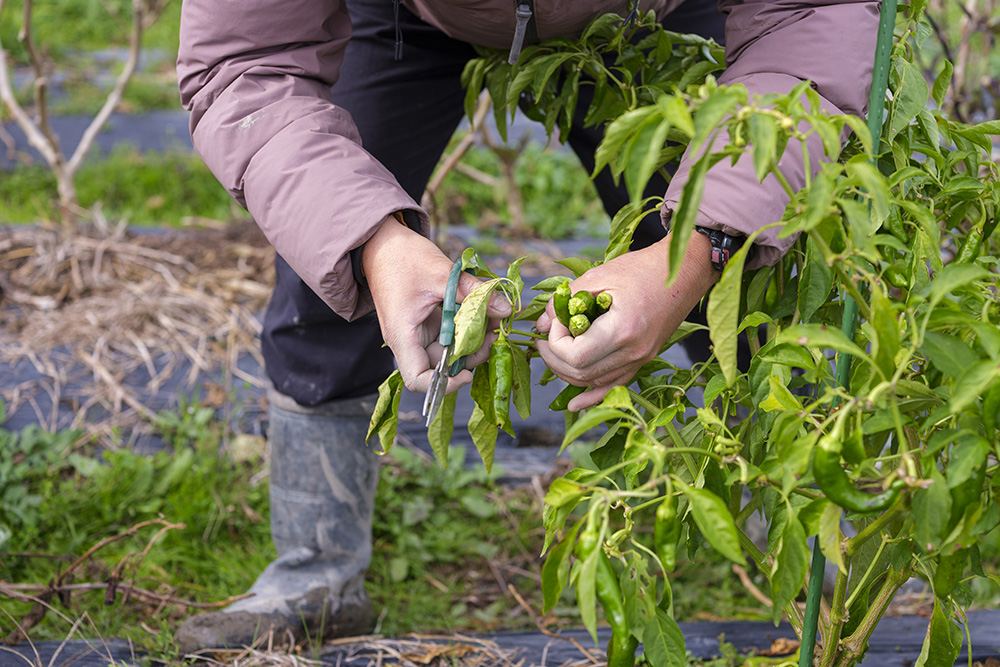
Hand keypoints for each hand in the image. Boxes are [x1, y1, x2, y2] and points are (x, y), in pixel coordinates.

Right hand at [362, 216, 511, 393]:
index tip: (468, 371)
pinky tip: (484, 313)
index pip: (418, 379)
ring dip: (473, 340)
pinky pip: (450, 333)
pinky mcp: (426, 322)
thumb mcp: (441, 273)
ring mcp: (417, 331)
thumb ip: (474, 293)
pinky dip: (467, 327)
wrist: (382, 241)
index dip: (444, 384)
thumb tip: (507, 310)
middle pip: (441, 366)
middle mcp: (408, 339)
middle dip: (470, 355)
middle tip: (494, 334)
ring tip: (493, 321)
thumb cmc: (402, 256)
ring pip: (449, 350)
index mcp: (402, 335)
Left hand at [535, 232, 717, 410]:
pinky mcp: (643, 360)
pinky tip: (574, 405)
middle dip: (554, 358)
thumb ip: (566, 300)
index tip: (555, 320)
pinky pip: (614, 385)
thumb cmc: (642, 269)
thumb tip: (541, 323)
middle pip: (581, 373)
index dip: (555, 341)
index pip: (575, 356)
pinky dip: (591, 395)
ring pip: (593, 382)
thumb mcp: (598, 276)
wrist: (684, 273)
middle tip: (542, 339)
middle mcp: (633, 353)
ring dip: (567, 372)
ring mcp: (640, 360)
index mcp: (622, 331)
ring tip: (551, 353)